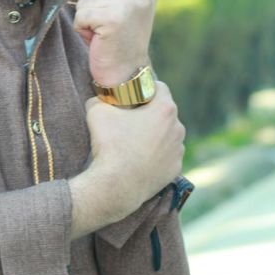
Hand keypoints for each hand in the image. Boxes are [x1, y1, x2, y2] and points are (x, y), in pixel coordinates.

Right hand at [69, 82, 185, 237]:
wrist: (117, 186)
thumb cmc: (109, 146)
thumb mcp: (96, 111)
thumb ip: (100, 98)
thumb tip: (99, 98)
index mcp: (165, 109)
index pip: (159, 87)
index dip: (143, 88)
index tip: (131, 96)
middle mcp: (178, 128)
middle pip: (164, 112)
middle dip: (149, 112)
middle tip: (128, 119)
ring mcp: (178, 150)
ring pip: (167, 134)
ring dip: (154, 134)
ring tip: (133, 141)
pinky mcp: (175, 169)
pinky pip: (166, 155)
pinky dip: (156, 154)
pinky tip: (139, 158)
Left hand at [73, 0, 157, 85]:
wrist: (125, 75)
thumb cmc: (114, 41)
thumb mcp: (106, 5)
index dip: (96, 2)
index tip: (111, 21)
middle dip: (89, 9)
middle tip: (105, 30)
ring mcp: (132, 4)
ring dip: (85, 20)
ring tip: (102, 35)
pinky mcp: (116, 17)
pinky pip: (82, 14)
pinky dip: (83, 29)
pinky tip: (99, 40)